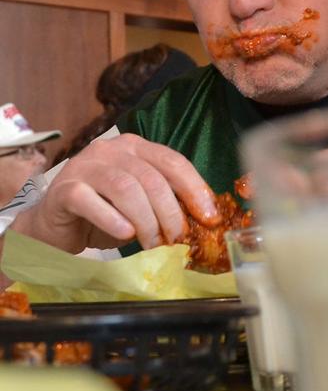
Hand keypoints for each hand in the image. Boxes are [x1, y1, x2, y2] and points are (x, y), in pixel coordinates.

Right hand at [10, 134, 217, 253]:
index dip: (195, 189)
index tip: (209, 218)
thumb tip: (203, 219)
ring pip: (126, 188)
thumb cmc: (103, 215)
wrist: (54, 227)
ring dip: (146, 220)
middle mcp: (111, 149)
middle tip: (178, 239)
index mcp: (135, 147)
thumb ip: (166, 202)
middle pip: (152, 177)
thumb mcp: (141, 206)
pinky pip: (91, 201)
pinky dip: (112, 220)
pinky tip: (126, 235)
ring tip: (153, 243)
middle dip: (171, 212)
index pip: (173, 162)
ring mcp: (85, 166)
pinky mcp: (64, 189)